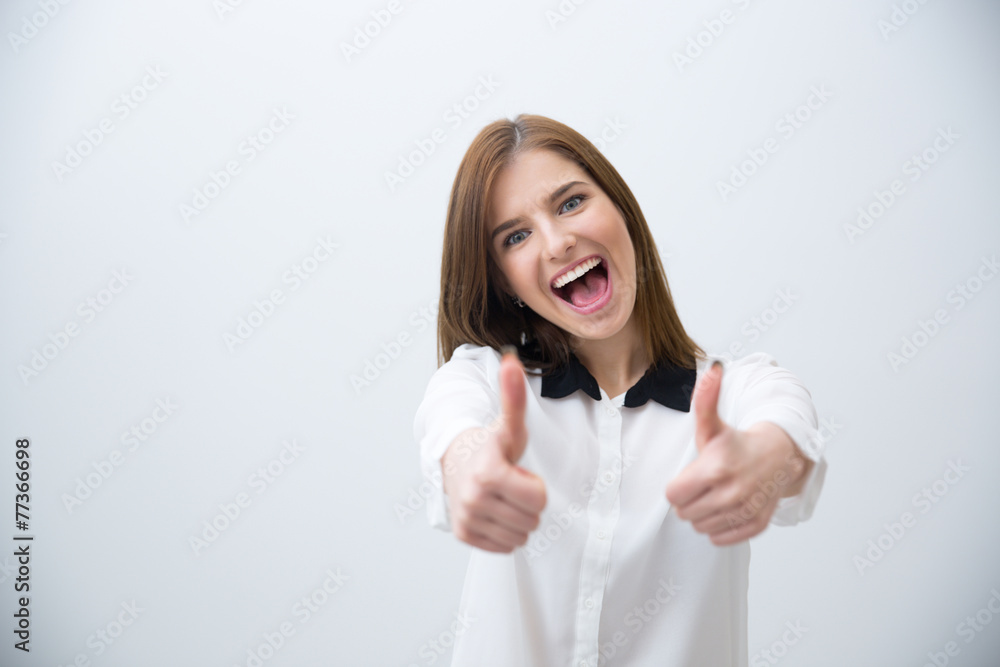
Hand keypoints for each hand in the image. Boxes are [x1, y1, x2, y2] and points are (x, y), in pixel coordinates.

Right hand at [441, 347, 546, 552]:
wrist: (456, 462)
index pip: (538, 499)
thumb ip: (513, 396)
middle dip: (527, 503)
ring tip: (501, 497)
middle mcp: (473, 499)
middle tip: (509, 485)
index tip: (516, 472)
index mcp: (487, 473)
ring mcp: (466, 518)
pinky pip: (505, 546)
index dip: (534, 485)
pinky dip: (504, 532)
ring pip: (521, 535)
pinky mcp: (464, 534)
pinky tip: (493, 511)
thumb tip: (512, 360)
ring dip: (517, 518)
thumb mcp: (508, 425)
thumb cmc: (491, 445)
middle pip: (532, 519)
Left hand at [665, 361, 805, 545]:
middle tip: (705, 483)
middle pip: (685, 513)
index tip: (691, 475)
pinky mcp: (756, 525)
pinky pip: (721, 539)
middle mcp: (731, 494)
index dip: (678, 486)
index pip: (673, 496)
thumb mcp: (714, 423)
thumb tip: (713, 369)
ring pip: (701, 527)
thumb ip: (705, 400)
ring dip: (704, 514)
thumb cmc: (738, 441)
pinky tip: (728, 507)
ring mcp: (745, 511)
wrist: (779, 456)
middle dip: (690, 499)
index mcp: (715, 469)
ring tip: (717, 493)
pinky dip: (720, 527)